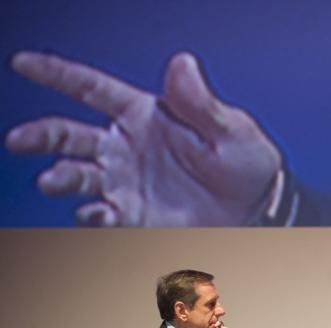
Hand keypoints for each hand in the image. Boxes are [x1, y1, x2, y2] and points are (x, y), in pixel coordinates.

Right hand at [5, 51, 282, 225]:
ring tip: (56, 181)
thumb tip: (181, 63)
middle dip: (42, 136)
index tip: (23, 64)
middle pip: (69, 135)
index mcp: (144, 114)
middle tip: (20, 141)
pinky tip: (98, 213)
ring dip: (61, 177)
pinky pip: (100, 214)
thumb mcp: (231, 129)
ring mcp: (126, 181)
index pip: (92, 89)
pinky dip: (92, 215)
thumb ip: (200, 102)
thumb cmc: (248, 163)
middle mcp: (126, 146)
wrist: (261, 210)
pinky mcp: (134, 215)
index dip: (56, 74)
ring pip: (77, 175)